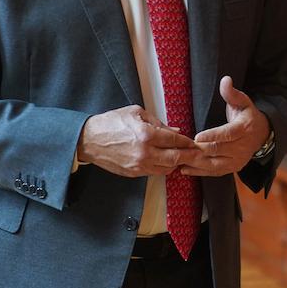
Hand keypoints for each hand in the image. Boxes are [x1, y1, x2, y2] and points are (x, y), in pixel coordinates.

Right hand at [77, 105, 198, 177]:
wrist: (88, 140)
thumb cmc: (111, 123)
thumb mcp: (136, 113)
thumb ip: (158, 123)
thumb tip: (175, 131)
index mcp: (146, 135)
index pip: (175, 140)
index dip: (188, 142)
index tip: (195, 142)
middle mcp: (144, 153)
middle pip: (175, 158)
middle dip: (189, 156)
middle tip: (198, 154)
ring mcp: (138, 166)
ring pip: (166, 169)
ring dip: (177, 163)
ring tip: (183, 157)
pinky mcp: (133, 174)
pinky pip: (154, 173)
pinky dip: (163, 168)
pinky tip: (166, 161)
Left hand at [179, 76, 271, 176]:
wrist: (261, 135)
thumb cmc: (247, 116)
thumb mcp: (243, 102)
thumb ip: (232, 93)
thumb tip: (225, 79)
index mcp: (244, 128)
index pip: (228, 134)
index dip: (212, 136)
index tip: (197, 137)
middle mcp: (242, 147)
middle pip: (218, 150)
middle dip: (198, 150)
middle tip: (181, 148)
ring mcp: (238, 160)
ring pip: (214, 164)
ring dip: (196, 163)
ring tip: (179, 159)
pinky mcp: (233, 168)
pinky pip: (215, 173)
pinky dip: (199, 172)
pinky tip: (185, 169)